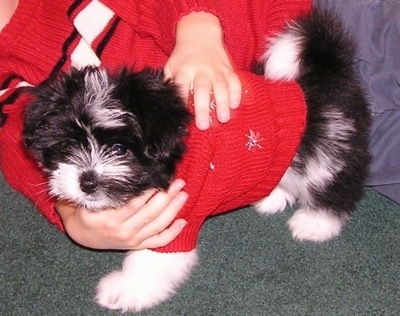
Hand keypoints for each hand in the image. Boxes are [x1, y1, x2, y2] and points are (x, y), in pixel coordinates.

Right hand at [56, 179, 187, 249]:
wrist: (81, 237)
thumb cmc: (83, 213)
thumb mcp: (81, 201)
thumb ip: (95, 190)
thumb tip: (104, 172)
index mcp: (108, 219)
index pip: (133, 204)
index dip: (148, 192)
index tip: (159, 178)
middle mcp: (122, 231)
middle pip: (150, 213)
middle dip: (166, 197)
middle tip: (178, 182)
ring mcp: (132, 239)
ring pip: (157, 225)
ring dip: (173, 210)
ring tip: (183, 195)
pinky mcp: (137, 245)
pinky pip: (158, 241)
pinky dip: (172, 233)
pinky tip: (183, 222)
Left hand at [164, 11, 241, 129]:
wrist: (199, 34)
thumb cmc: (183, 56)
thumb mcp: (171, 66)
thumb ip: (169, 83)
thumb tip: (165, 103)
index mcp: (184, 70)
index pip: (181, 86)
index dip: (181, 100)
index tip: (182, 116)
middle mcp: (200, 70)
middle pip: (201, 90)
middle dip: (203, 108)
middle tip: (204, 125)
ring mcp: (215, 69)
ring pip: (220, 87)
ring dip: (223, 103)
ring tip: (223, 119)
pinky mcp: (227, 69)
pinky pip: (234, 80)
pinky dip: (236, 92)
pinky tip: (235, 105)